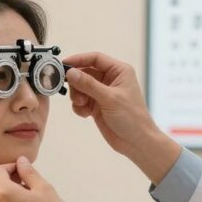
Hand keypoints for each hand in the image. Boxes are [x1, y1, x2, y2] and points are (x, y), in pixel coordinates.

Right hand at [62, 51, 180, 184]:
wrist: (136, 142)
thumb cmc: (132, 117)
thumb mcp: (109, 98)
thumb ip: (88, 84)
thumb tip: (70, 72)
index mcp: (119, 71)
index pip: (95, 58)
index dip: (79, 59)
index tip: (64, 65)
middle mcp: (110, 79)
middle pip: (84, 72)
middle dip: (76, 83)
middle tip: (73, 93)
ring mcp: (102, 93)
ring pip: (80, 87)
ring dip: (77, 96)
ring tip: (82, 106)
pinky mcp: (97, 106)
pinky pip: (81, 100)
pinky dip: (79, 106)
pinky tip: (86, 114)